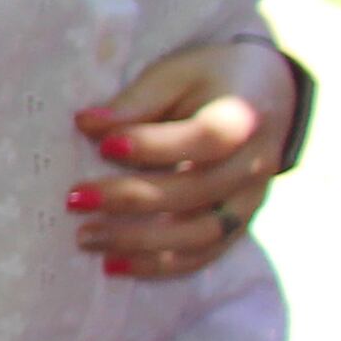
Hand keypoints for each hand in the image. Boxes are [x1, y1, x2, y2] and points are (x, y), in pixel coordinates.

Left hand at [69, 36, 292, 279]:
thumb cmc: (209, 80)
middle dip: (132, 197)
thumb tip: (86, 123)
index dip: (155, 145)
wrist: (266, 95)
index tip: (103, 144)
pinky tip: (115, 265)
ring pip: (202, 233)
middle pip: (197, 190)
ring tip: (86, 237)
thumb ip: (137, 102)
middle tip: (75, 199)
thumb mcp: (175, 74)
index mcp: (244, 117)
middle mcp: (255, 164)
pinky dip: (162, 265)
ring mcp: (251, 199)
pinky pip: (205, 254)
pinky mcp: (241, 223)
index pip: (206, 138)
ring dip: (142, 241)